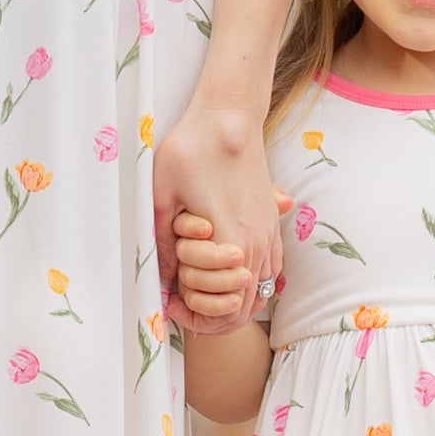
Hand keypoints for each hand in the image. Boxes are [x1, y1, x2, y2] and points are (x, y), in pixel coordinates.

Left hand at [150, 111, 283, 333]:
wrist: (229, 116)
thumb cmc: (191, 150)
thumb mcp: (162, 197)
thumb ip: (165, 244)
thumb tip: (164, 278)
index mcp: (231, 244)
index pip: (227, 309)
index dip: (199, 319)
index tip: (173, 308)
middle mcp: (258, 244)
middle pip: (247, 307)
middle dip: (214, 316)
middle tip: (183, 306)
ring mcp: (269, 232)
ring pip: (262, 290)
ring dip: (234, 299)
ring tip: (202, 293)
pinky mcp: (272, 218)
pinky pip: (272, 267)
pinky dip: (253, 281)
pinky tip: (231, 275)